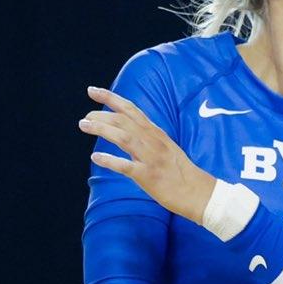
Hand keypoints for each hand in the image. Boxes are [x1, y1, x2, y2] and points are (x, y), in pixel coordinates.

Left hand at [80, 86, 216, 222]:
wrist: (198, 193)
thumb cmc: (181, 172)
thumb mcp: (166, 146)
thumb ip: (148, 137)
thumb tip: (127, 130)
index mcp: (156, 133)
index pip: (131, 109)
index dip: (110, 98)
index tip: (92, 91)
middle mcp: (153, 141)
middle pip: (123, 121)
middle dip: (101, 115)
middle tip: (85, 117)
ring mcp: (151, 158)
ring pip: (123, 137)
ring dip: (101, 130)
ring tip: (84, 125)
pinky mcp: (149, 176)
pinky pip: (126, 166)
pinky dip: (109, 160)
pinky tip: (95, 157)